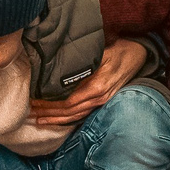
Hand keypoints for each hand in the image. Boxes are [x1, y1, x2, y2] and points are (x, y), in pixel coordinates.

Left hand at [32, 37, 149, 126]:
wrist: (139, 55)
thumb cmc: (120, 49)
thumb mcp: (102, 52)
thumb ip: (83, 61)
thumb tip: (60, 65)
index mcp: (97, 87)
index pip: (68, 101)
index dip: (50, 104)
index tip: (35, 101)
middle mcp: (99, 98)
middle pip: (69, 112)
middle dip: (49, 113)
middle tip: (30, 112)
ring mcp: (101, 102)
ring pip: (75, 116)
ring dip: (56, 119)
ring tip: (38, 119)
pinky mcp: (101, 102)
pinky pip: (82, 114)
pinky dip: (67, 119)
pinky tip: (55, 120)